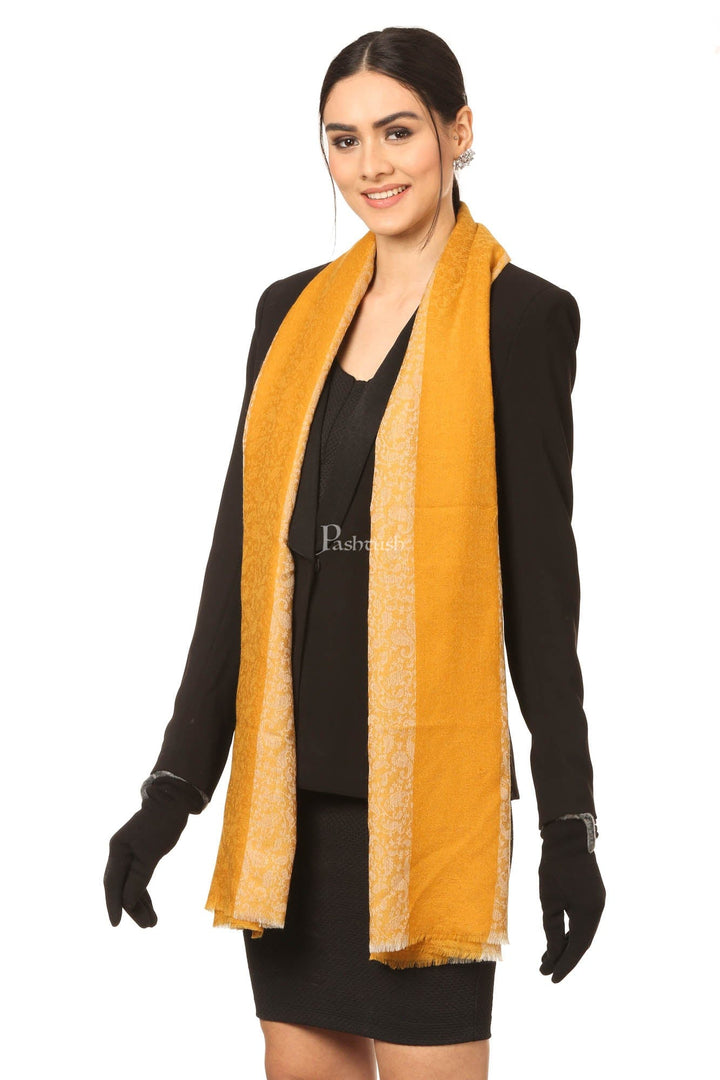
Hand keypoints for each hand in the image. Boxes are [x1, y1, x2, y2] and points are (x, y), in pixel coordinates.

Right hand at [104, 776, 201, 927]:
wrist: (173, 801)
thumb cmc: (162, 824)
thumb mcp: (151, 853)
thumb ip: (138, 878)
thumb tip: (127, 902)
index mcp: (117, 850)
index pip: (112, 884)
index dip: (113, 905)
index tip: (116, 924)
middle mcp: (120, 853)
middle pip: (121, 887)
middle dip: (133, 908)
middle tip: (148, 926)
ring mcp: (129, 855)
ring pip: (131, 885)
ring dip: (140, 904)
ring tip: (152, 924)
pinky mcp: (141, 856)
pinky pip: (139, 879)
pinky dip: (144, 893)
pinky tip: (150, 908)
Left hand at [538, 817, 605, 981]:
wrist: (568, 837)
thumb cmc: (555, 867)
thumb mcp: (549, 901)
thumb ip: (552, 928)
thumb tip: (553, 952)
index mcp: (589, 913)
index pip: (577, 947)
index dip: (565, 965)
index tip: (551, 979)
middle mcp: (597, 910)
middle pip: (581, 942)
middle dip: (563, 958)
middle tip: (544, 972)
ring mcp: (597, 903)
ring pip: (581, 932)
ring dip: (565, 946)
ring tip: (547, 960)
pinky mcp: (592, 896)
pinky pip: (581, 921)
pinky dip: (569, 932)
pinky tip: (557, 940)